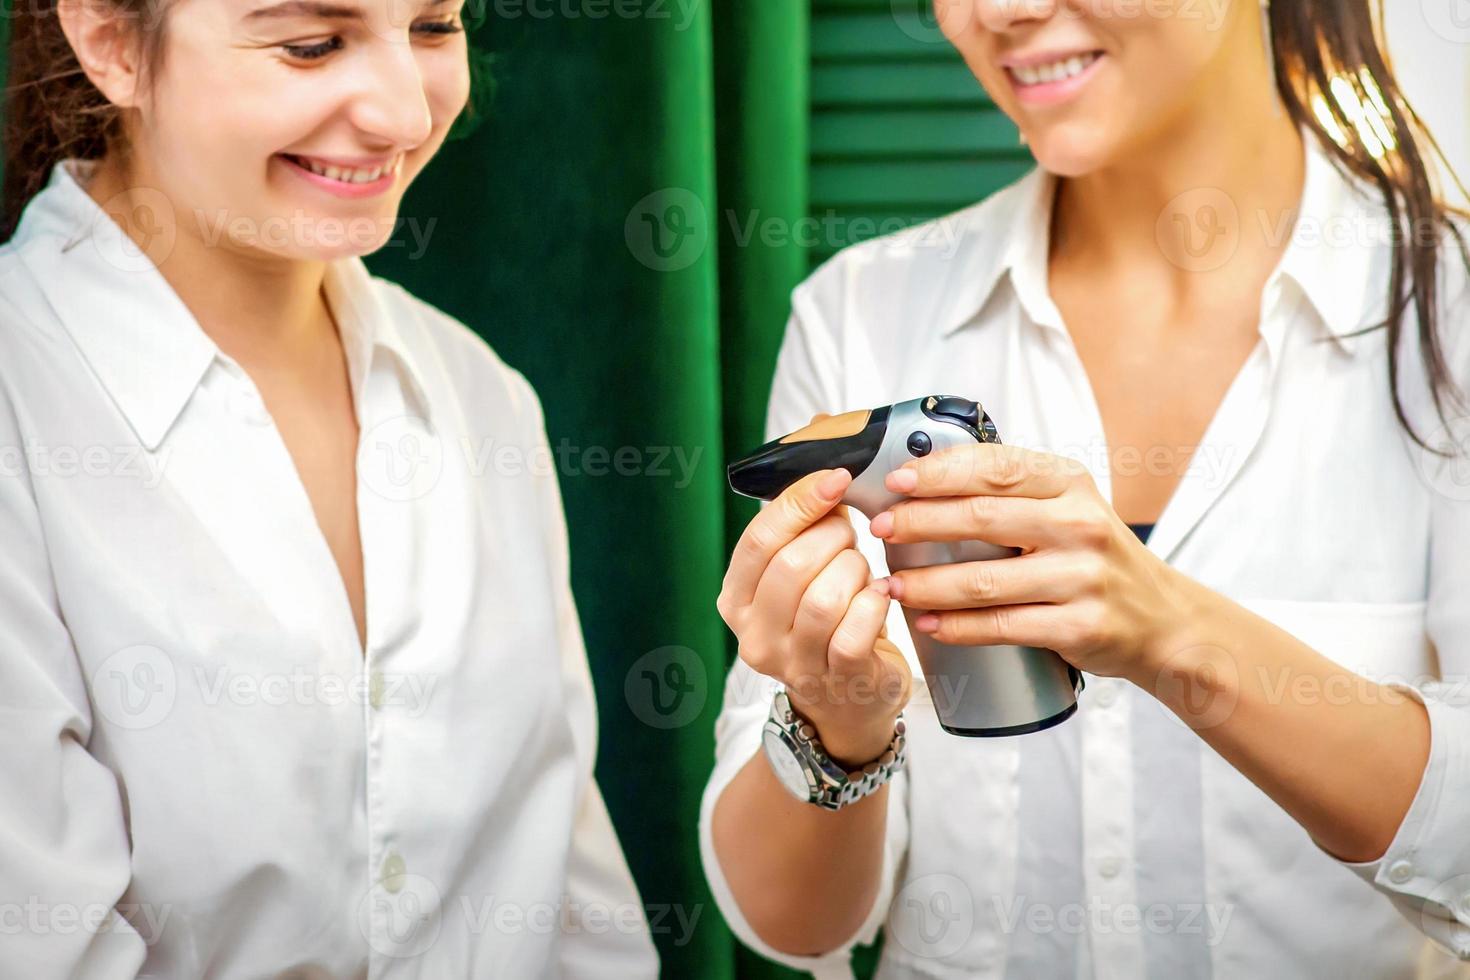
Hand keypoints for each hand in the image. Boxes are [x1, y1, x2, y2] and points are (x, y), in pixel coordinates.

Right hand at [717, 467, 912, 765]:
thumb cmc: (825, 622)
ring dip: (854, 570)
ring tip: (863, 570)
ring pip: (823, 597)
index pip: (759, 539)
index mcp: (736, 599)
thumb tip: (823, 455)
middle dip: (833, 537)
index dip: (800, 501)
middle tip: (851, 537)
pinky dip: (873, 603)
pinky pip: (854, 630)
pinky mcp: (838, 678)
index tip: (836, 477)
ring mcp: (793, 663)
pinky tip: (879, 596)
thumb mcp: (799, 573)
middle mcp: (754, 634)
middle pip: (791, 565)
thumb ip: (801, 523)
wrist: (847, 702)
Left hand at [870, 443, 1201, 682]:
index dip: (940, 472)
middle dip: (920, 523)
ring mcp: (1081, 577)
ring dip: (927, 583)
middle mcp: (1081, 524)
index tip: (898, 481)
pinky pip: (1002, 626)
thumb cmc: (1096, 558)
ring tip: (890, 584)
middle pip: (982, 518)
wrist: (1162, 619)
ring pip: (984, 580)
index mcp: (1071, 484)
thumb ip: (1013, 491)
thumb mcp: (1068, 507)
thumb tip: (924, 479)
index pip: (996, 468)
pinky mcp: (1079, 627)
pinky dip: (957, 626)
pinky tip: (928, 622)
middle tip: (880, 529)